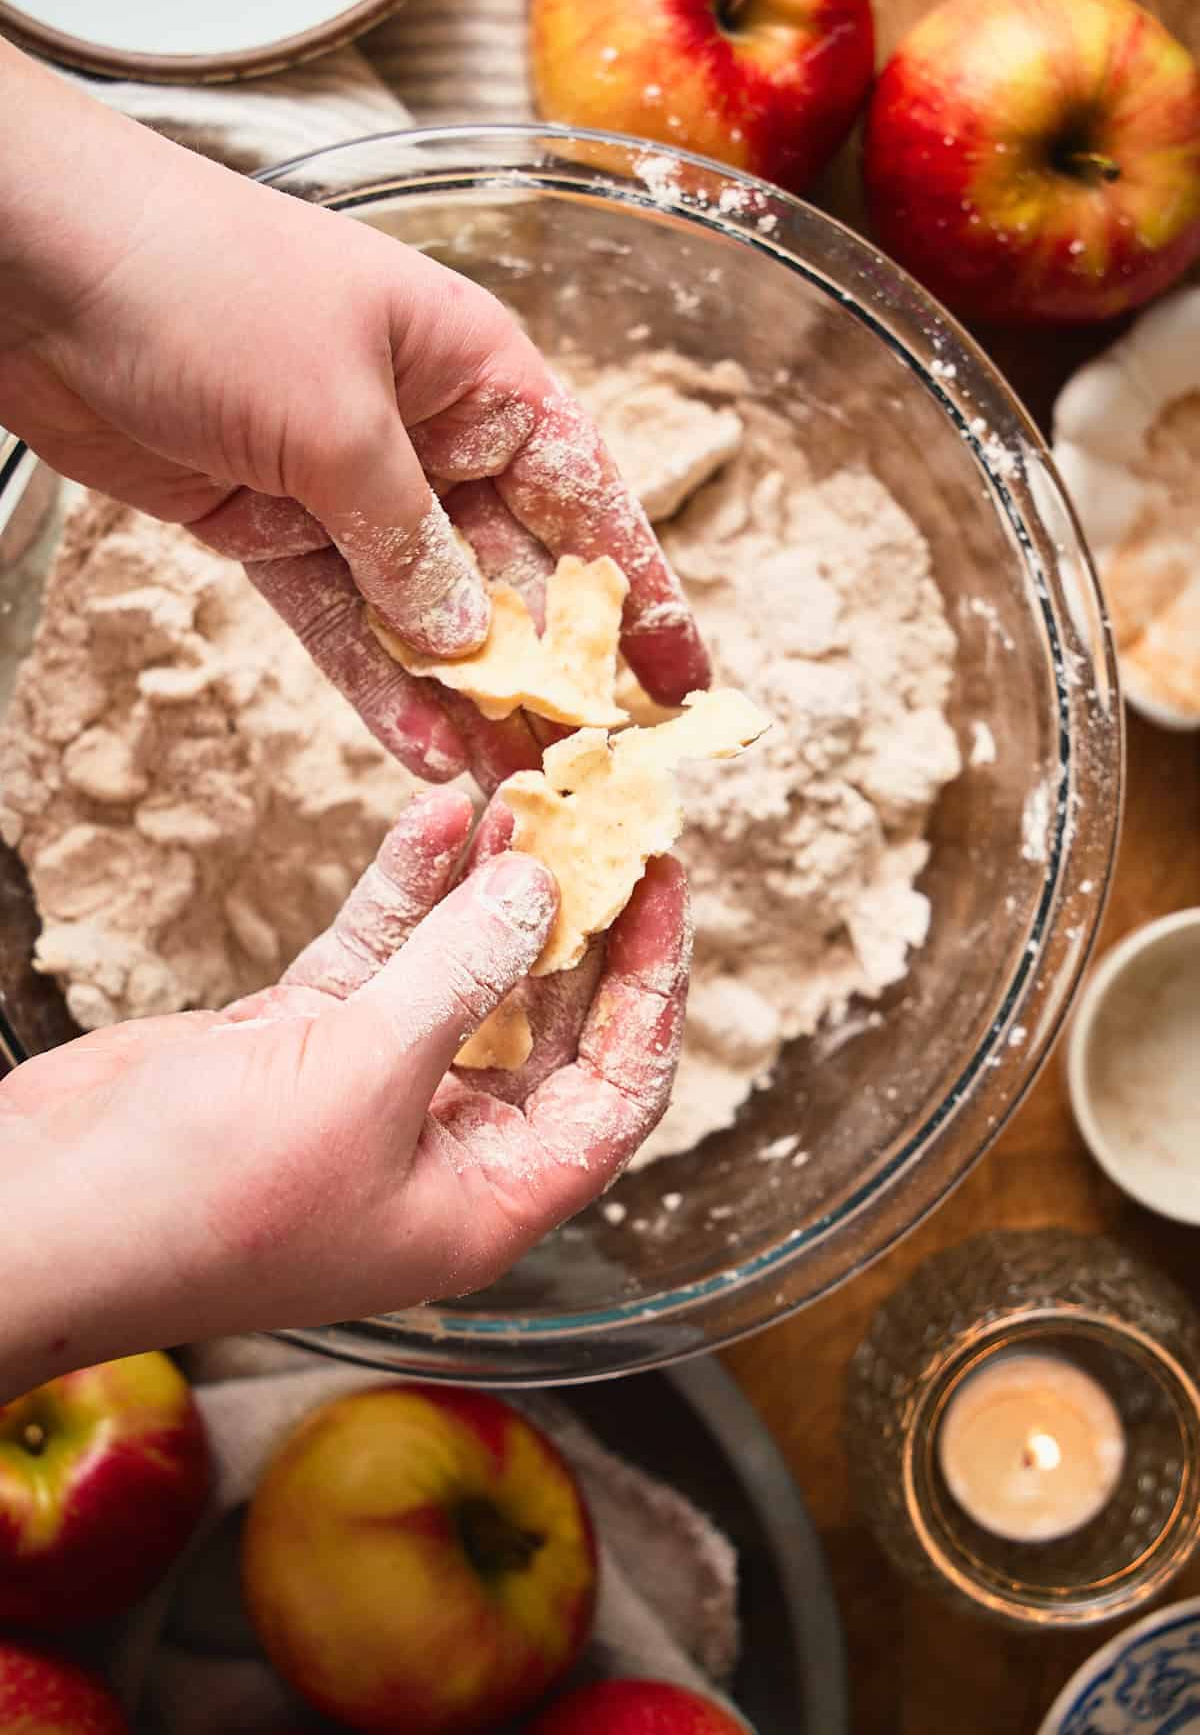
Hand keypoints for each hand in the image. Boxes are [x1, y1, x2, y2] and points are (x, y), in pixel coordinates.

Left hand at [0, 42, 707, 790]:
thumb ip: (408, 541)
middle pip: (511, 572)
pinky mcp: (272, 527)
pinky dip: (374, 683)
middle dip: (548, 671)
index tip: (684, 681)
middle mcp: (427, 433)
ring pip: (427, 614)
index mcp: (477, 374)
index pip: (588, 498)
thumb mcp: (338, 418)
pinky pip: (341, 622)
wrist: (36, 266)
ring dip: (464, 699)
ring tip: (509, 785)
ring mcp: (347, 486)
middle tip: (588, 766)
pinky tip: (415, 749)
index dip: (642, 595)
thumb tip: (466, 642)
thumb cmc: (205, 286)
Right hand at [0, 792, 688, 1399]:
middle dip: (575, 923)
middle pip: (547, 1024)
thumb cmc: (201, 1199)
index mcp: (485, 1199)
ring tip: (525, 797)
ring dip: (492, 892)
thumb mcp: (358, 1081)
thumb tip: (542, 891)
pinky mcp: (304, 1042)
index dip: (651, 992)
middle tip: (604, 823)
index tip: (663, 888)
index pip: (616, 1092)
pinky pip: (381, 956)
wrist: (39, 1213)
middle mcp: (442, 1149)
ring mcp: (370, 1091)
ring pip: (462, 975)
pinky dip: (407, 891)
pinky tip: (434, 819)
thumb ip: (459, 978)